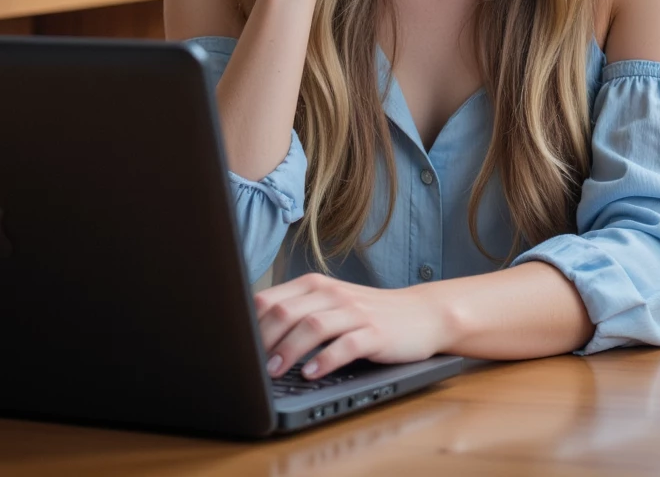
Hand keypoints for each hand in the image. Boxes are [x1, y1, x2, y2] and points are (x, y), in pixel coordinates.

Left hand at [255, 273, 445, 380]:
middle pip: (287, 311)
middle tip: (251, 366)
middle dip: (264, 340)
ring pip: (313, 326)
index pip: (272, 299)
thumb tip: (255, 336)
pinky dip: (325, 359)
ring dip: (289, 350)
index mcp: (316, 286)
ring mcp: (355, 311)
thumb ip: (299, 314)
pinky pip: (346, 344)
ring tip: (274, 372)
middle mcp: (333, 293)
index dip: (251, 324)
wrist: (421, 314)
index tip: (238, 348)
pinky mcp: (375, 332)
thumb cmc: (369, 314)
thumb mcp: (331, 307)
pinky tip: (312, 373)